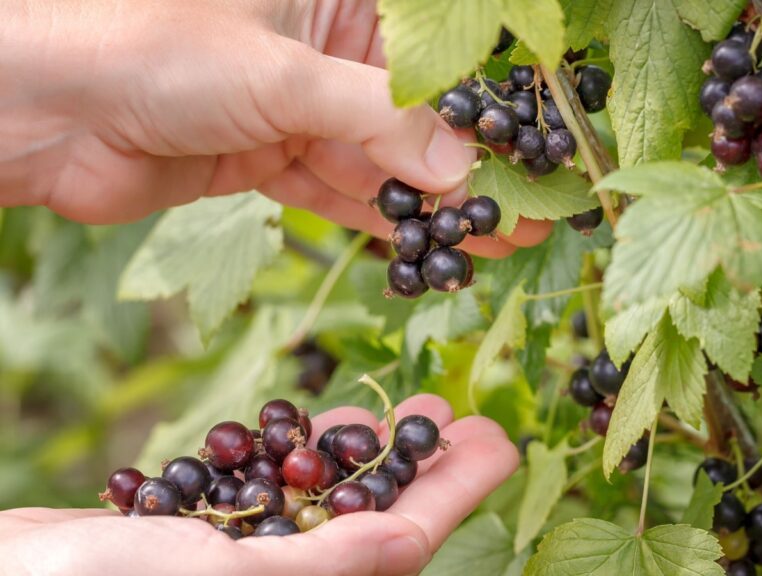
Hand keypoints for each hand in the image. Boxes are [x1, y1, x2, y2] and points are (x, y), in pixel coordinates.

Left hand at [0, 1, 550, 256]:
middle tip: (540, 208)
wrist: (45, 112)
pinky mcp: (272, 158)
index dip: (496, 98)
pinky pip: (344, 194)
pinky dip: (386, 224)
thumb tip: (465, 169)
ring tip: (506, 241)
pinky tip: (434, 250)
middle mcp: (324, 48)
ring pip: (388, 161)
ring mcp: (299, 106)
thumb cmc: (153, 48)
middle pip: (421, 113)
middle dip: (479, 165)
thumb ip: (380, 121)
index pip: (439, 49)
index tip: (545, 142)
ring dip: (442, 205)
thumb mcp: (282, 74)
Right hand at [0, 395, 518, 575]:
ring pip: (328, 495)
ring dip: (369, 450)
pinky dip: (301, 451)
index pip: (404, 537)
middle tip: (460, 413)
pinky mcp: (201, 531)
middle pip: (376, 512)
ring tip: (409, 407)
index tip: (502, 439)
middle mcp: (283, 575)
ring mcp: (244, 553)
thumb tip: (406, 537)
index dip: (459, 488)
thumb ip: (324, 564)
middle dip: (422, 463)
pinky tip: (319, 423)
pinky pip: (272, 486)